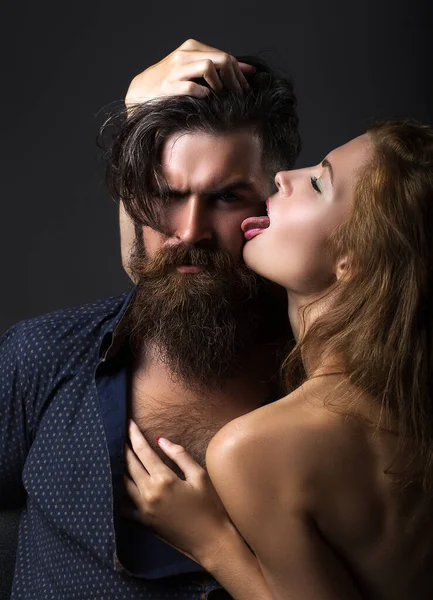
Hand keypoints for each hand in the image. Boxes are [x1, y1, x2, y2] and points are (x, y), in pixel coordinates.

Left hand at [124, 420, 235, 563]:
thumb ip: (179, 455)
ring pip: (122, 483)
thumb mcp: (199, 476)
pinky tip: (115, 483)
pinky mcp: (143, 522)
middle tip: (118, 432)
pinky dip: (117, 492)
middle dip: (123, 446)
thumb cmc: (209, 507)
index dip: (134, 435)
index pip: (143, 452)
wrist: (211, 541)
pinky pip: (124, 505)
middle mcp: (149, 493)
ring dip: (118, 466)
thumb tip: (160, 441)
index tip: (128, 423)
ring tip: (115, 453)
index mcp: (164, 479)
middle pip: (129, 465)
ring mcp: (143, 509)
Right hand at [125, 38, 254, 105]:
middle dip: (235, 79)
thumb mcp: (194, 69)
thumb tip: (250, 70)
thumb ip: (219, 68)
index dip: (240, 73)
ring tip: (222, 97)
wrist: (141, 91)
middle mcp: (185, 55)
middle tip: (240, 95)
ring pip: (209, 67)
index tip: (247, 88)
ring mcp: (176, 69)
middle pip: (221, 59)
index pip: (225, 56)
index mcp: (192, 48)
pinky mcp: (169, 86)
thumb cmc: (171, 82)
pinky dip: (204, 93)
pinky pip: (192, 86)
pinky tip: (207, 99)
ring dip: (221, 84)